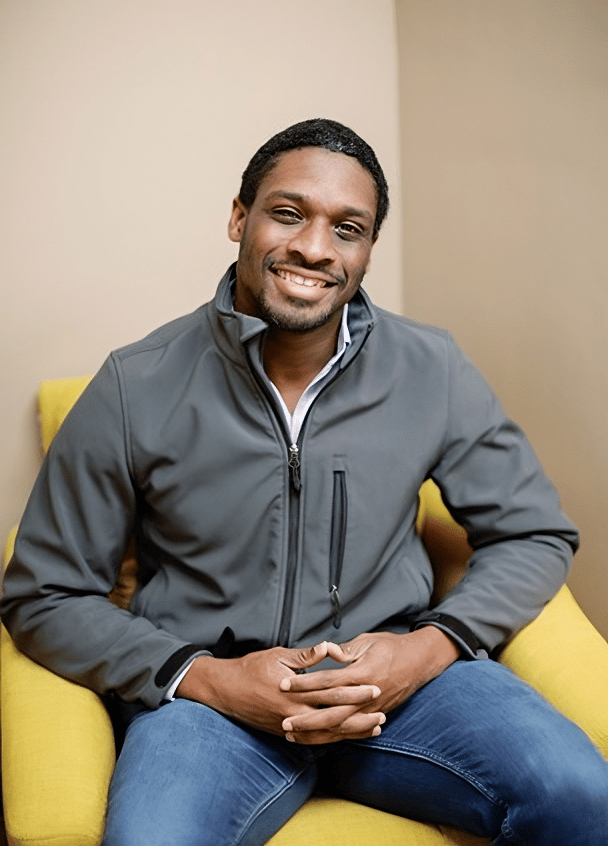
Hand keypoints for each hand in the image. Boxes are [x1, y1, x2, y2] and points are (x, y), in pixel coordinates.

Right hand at [176, 642, 382, 738]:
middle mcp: (294, 714)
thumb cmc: (251, 669)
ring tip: (374, 728)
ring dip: (352, 731)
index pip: (332, 693)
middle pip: (335, 717)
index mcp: (295, 693)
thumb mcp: (278, 656)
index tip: (375, 686)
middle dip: (360, 715)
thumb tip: (327, 647)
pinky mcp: (284, 734)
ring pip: (327, 733)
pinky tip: (347, 737)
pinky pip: (313, 740)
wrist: (226, 691)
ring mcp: (289, 727)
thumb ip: (305, 656)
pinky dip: (333, 739)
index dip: (355, 691)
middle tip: (383, 711)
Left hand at [280, 627, 459, 743]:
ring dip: (317, 734)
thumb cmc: (391, 647)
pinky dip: (335, 738)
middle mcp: (368, 694)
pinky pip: (353, 732)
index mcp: (363, 672)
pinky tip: (318, 741)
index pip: (327, 681)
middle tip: (284, 723)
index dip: (304, 683)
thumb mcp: (367, 641)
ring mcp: (373, 708)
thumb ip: (345, 650)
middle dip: (306, 720)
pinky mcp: (377, 715)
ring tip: (294, 736)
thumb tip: (324, 649)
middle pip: (332, 711)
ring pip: (341, 727)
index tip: (284, 685)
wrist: (420, 661)